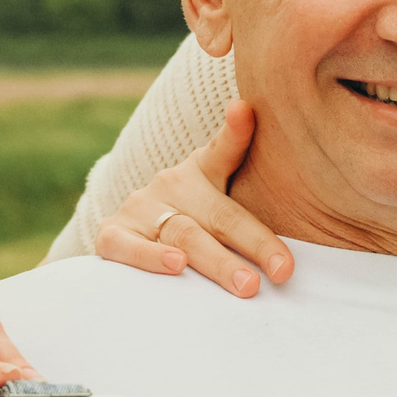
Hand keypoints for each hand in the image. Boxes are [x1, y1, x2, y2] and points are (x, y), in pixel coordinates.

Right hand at [94, 101, 291, 298]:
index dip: (235, 131)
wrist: (123, 238)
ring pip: (184, 235)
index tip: (244, 111)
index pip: (222, 153)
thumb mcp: (217, 201)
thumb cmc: (187, 224)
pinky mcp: (111, 235)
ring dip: (217, 261)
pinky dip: (152, 257)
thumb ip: (250, 204)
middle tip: (282, 271)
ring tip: (246, 285)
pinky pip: (130, 247)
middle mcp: (171, 186)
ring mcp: (140, 209)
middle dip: (254, 243)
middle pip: (219, 216)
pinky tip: (176, 265)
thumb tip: (284, 208)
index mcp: (200, 174)